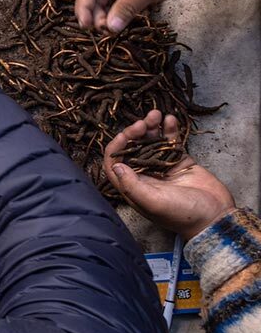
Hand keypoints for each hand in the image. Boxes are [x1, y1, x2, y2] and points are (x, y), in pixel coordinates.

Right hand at [75, 0, 225, 31]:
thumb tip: (110, 28)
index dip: (83, 7)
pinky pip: (117, 4)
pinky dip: (117, 14)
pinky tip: (121, 23)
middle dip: (95, 14)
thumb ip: (126, 8)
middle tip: (105, 31)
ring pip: (105, 2)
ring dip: (106, 16)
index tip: (86, 26)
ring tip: (113, 29)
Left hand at [103, 110, 235, 240]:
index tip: (125, 135)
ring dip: (152, 126)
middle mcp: (145, 175)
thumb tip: (115, 166)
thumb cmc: (184, 216)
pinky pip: (170, 141)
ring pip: (151, 141)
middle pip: (132, 147)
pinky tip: (170, 119)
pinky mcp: (179, 161)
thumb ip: (132, 185)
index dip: (116, 147)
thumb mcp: (154, 203)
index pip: (114, 163)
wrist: (217, 218)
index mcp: (133, 187)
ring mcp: (162, 166)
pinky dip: (169, 129)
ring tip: (156, 114)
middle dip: (135, 132)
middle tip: (144, 122)